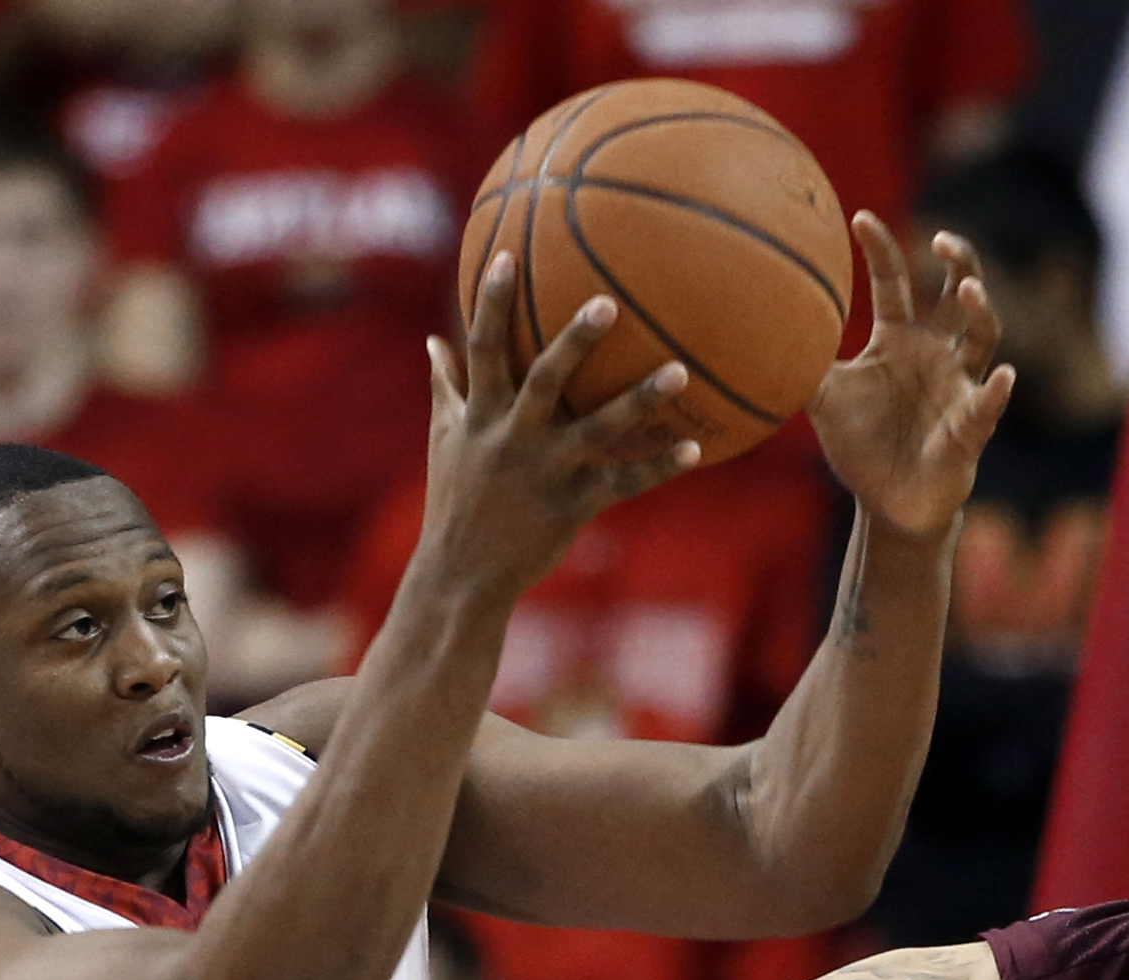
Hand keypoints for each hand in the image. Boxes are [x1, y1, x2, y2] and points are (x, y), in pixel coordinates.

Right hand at [418, 252, 699, 606]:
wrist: (460, 576)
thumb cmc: (455, 500)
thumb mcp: (445, 440)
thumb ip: (445, 387)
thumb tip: (433, 341)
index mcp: (479, 416)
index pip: (482, 347)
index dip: (491, 301)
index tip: (506, 254)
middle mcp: (511, 438)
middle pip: (544, 378)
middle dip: (575, 340)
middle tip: (610, 301)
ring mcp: (543, 473)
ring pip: (595, 429)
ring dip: (639, 398)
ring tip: (679, 369)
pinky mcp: (570, 507)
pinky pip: (622, 483)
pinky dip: (658, 466)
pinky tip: (695, 448)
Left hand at [808, 213, 1015, 540]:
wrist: (888, 503)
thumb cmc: (861, 446)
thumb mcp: (823, 401)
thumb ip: (799, 366)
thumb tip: (744, 335)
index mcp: (899, 339)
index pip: (893, 282)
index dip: (880, 249)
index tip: (859, 218)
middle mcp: (935, 352)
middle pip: (955, 294)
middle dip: (958, 262)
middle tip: (941, 238)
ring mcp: (958, 386)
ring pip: (982, 337)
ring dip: (979, 312)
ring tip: (970, 291)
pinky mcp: (970, 426)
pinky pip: (988, 405)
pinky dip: (995, 392)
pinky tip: (1002, 377)